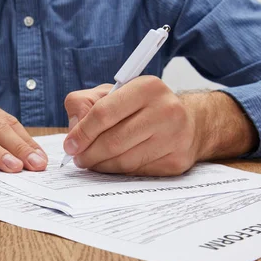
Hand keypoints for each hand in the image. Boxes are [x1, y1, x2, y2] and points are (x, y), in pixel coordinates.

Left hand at [63, 76, 257, 175]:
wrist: (189, 123)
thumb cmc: (143, 108)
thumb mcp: (114, 93)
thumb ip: (85, 103)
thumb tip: (73, 129)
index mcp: (147, 87)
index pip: (103, 113)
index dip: (82, 133)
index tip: (70, 146)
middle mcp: (166, 110)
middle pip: (113, 141)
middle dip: (89, 154)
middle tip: (78, 159)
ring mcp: (175, 137)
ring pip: (124, 161)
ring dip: (101, 166)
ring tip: (92, 163)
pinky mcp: (176, 161)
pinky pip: (137, 172)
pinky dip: (119, 172)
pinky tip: (114, 166)